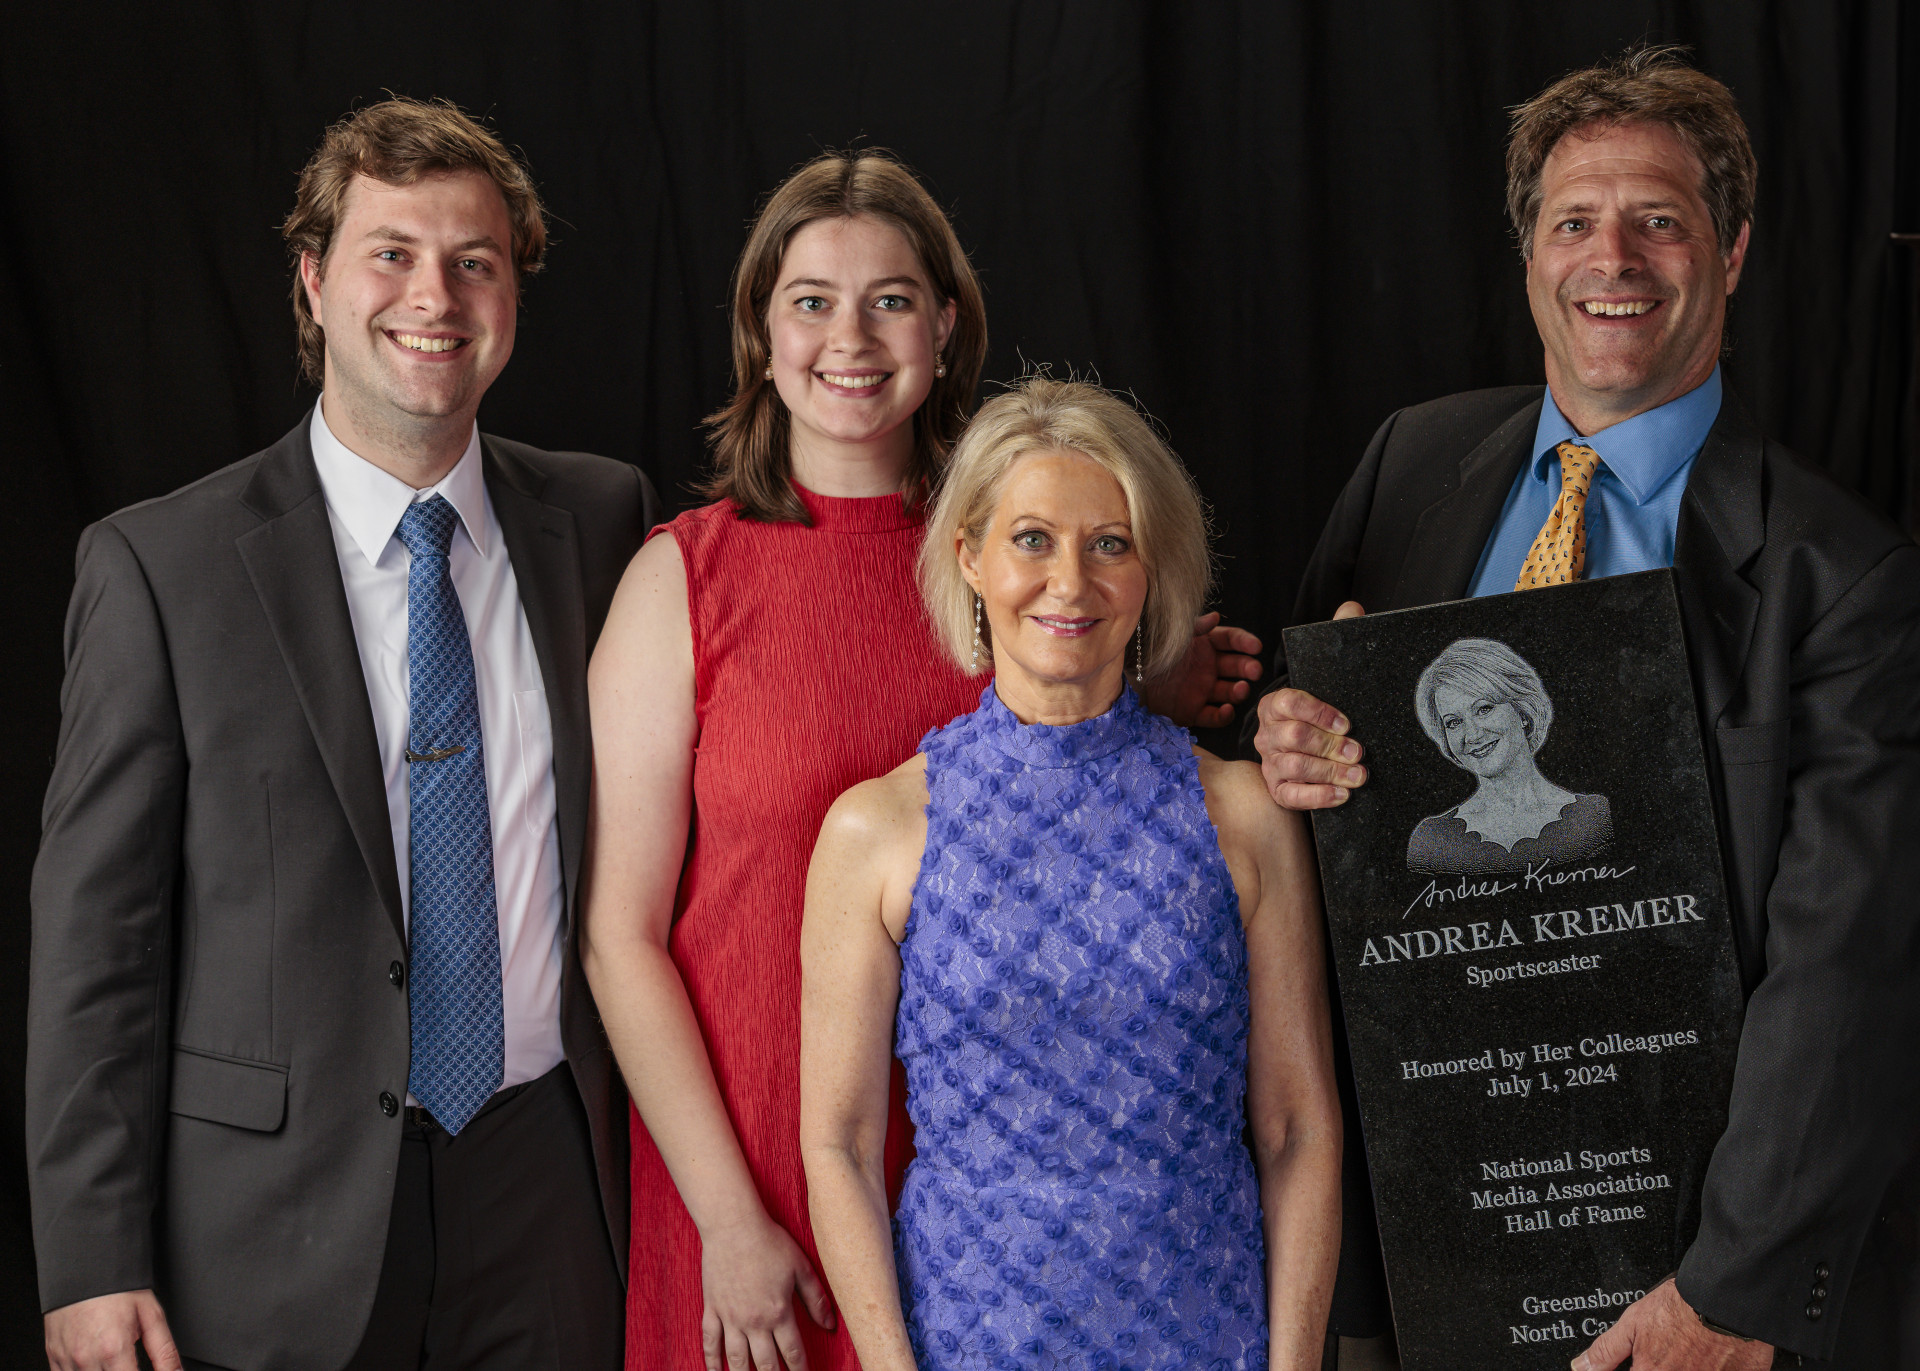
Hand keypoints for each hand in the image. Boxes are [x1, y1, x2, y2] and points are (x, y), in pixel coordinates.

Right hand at [44, 1290, 180, 1370]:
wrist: (85, 1270)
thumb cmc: (118, 1290)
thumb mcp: (151, 1316)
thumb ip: (164, 1351)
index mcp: (114, 1350)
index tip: (145, 1370)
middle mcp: (87, 1359)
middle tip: (128, 1362)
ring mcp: (67, 1360)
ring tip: (113, 1358)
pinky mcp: (54, 1357)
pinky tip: (95, 1362)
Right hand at [700, 1209, 835, 1370]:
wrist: (733, 1226)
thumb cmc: (769, 1242)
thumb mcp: (801, 1267)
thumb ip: (816, 1299)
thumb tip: (831, 1325)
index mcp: (779, 1312)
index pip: (793, 1352)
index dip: (801, 1370)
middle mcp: (754, 1321)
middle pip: (765, 1364)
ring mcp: (730, 1317)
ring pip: (737, 1359)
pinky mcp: (712, 1309)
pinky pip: (710, 1342)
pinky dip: (712, 1361)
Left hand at [1143, 611, 1263, 728]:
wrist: (1126, 677)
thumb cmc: (1148, 651)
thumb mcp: (1172, 635)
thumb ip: (1195, 627)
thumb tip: (1216, 617)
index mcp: (1204, 645)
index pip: (1230, 640)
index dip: (1245, 642)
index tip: (1256, 646)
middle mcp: (1207, 667)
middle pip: (1235, 667)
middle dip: (1247, 668)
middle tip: (1254, 670)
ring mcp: (1202, 690)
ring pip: (1229, 691)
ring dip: (1239, 690)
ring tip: (1242, 688)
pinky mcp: (1194, 711)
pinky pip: (1213, 716)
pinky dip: (1223, 715)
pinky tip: (1227, 709)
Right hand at [1253, 601, 1366, 808]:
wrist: (1308, 749)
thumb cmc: (1321, 712)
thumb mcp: (1329, 675)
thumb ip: (1338, 638)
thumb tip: (1352, 608)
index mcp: (1275, 704)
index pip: (1288, 703)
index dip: (1317, 713)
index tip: (1346, 723)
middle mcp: (1268, 733)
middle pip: (1291, 739)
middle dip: (1327, 746)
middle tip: (1357, 751)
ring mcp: (1270, 762)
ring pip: (1293, 767)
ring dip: (1328, 772)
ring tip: (1358, 774)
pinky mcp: (1278, 788)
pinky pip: (1290, 796)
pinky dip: (1317, 797)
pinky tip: (1342, 795)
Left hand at [1574, 1279, 1772, 1370]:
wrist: (1724, 1298)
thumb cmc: (1681, 1308)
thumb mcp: (1633, 1324)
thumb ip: (1606, 1352)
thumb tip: (1580, 1367)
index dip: (1636, 1368)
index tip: (1643, 1360)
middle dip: (1661, 1364)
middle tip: (1670, 1349)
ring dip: (1685, 1365)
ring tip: (1689, 1350)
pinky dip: (1711, 1368)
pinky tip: (1710, 1355)